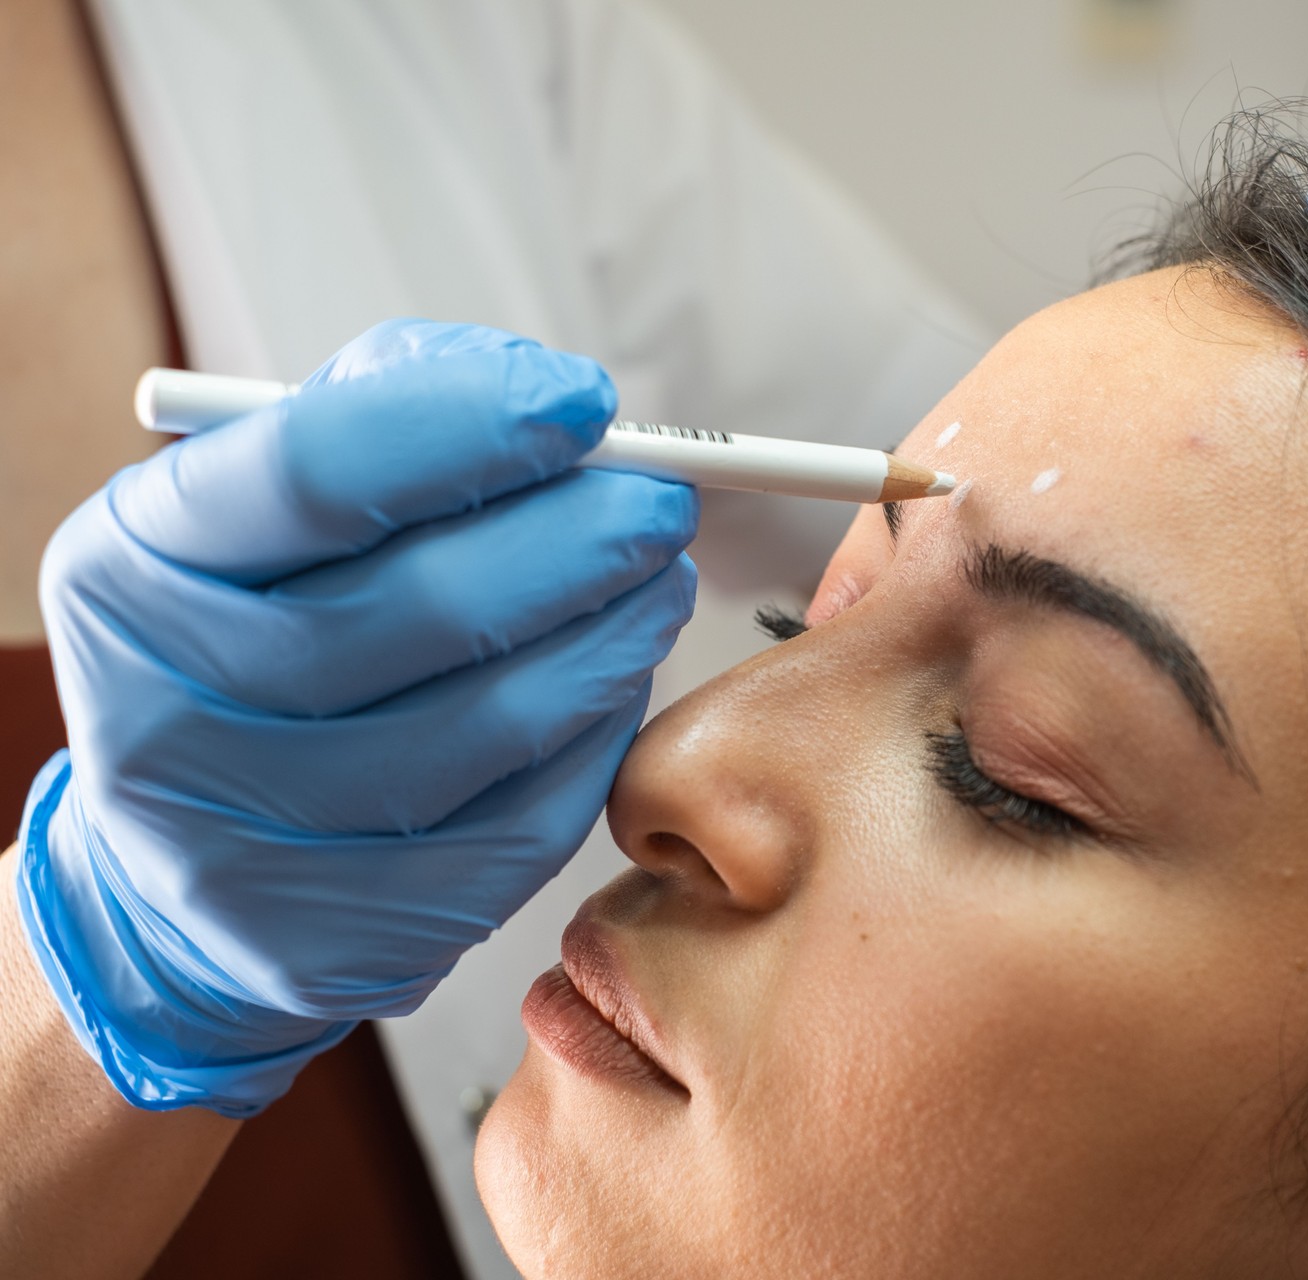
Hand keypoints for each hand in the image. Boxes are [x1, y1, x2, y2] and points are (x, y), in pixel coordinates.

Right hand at [15, 320, 698, 1115]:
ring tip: (656, 584)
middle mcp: (165, 717)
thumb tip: (545, 395)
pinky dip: (594, 740)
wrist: (176, 865)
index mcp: (128, 570)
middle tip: (659, 503)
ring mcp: (249, 849)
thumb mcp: (260, 509)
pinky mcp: (343, 940)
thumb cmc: (251, 638)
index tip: (582, 403)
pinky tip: (610, 685)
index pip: (317, 474)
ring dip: (613, 637)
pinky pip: (527, 824)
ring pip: (497, 723)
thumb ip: (385, 416)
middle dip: (582, 538)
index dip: (473, 426)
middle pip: (428, 606)